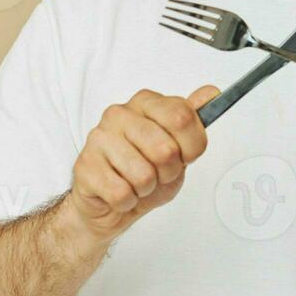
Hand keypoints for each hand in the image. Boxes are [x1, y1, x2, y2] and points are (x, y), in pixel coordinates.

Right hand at [66, 85, 218, 243]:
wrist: (111, 203)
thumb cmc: (146, 171)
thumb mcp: (178, 146)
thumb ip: (193, 120)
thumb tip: (211, 92)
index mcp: (145, 102)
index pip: (182, 116)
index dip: (192, 146)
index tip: (186, 155)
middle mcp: (119, 114)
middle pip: (165, 149)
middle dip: (169, 172)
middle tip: (158, 173)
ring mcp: (99, 138)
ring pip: (144, 175)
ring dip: (147, 189)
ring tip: (138, 183)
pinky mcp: (84, 165)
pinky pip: (122, 193)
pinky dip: (128, 202)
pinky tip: (122, 193)